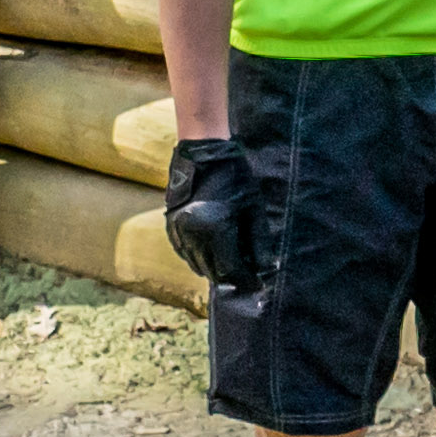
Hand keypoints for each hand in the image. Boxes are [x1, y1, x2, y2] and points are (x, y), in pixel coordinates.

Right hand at [162, 136, 260, 296]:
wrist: (203, 152)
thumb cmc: (234, 177)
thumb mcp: (253, 208)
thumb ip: (259, 241)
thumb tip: (265, 268)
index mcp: (215, 228)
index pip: (231, 269)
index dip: (246, 279)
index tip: (258, 284)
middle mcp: (193, 234)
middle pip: (212, 271)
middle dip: (231, 276)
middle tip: (247, 275)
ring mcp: (178, 231)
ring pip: (197, 265)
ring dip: (215, 269)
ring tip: (232, 264)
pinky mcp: (170, 226)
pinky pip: (185, 254)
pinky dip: (199, 259)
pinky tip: (213, 254)